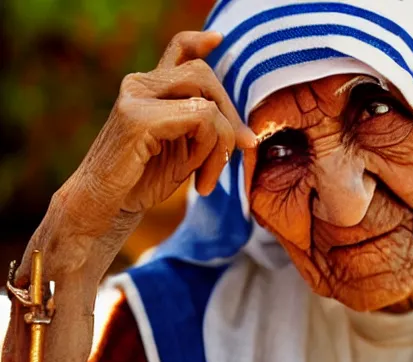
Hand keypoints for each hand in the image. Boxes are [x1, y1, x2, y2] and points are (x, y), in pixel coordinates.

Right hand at [18, 30, 255, 281]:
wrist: (107, 206)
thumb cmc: (143, 180)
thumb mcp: (180, 150)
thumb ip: (202, 128)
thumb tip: (242, 129)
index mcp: (148, 88)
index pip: (178, 50)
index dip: (199, 41)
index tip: (218, 41)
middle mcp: (139, 84)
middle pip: (204, 76)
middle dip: (231, 116)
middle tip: (241, 150)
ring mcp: (135, 97)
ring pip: (206, 100)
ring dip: (221, 142)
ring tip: (208, 178)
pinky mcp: (137, 118)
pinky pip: (200, 119)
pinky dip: (210, 151)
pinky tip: (200, 182)